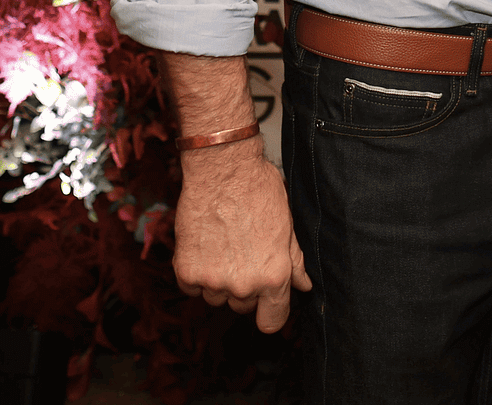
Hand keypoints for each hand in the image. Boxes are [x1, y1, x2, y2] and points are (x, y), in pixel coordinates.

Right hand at [173, 138, 311, 331]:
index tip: (267, 302)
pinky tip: (206, 244)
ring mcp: (213, 281)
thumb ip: (294, 261)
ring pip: (216, 297)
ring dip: (219, 279)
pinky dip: (196, 271)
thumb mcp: (286, 225)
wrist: (223, 169)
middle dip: (245, 286)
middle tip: (244, 251)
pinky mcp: (187, 272)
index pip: (272, 322)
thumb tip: (304, 285)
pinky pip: (192, 287)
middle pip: (243, 307)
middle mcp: (244, 285)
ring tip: (225, 242)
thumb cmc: (259, 191)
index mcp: (274, 276)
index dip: (271, 311)